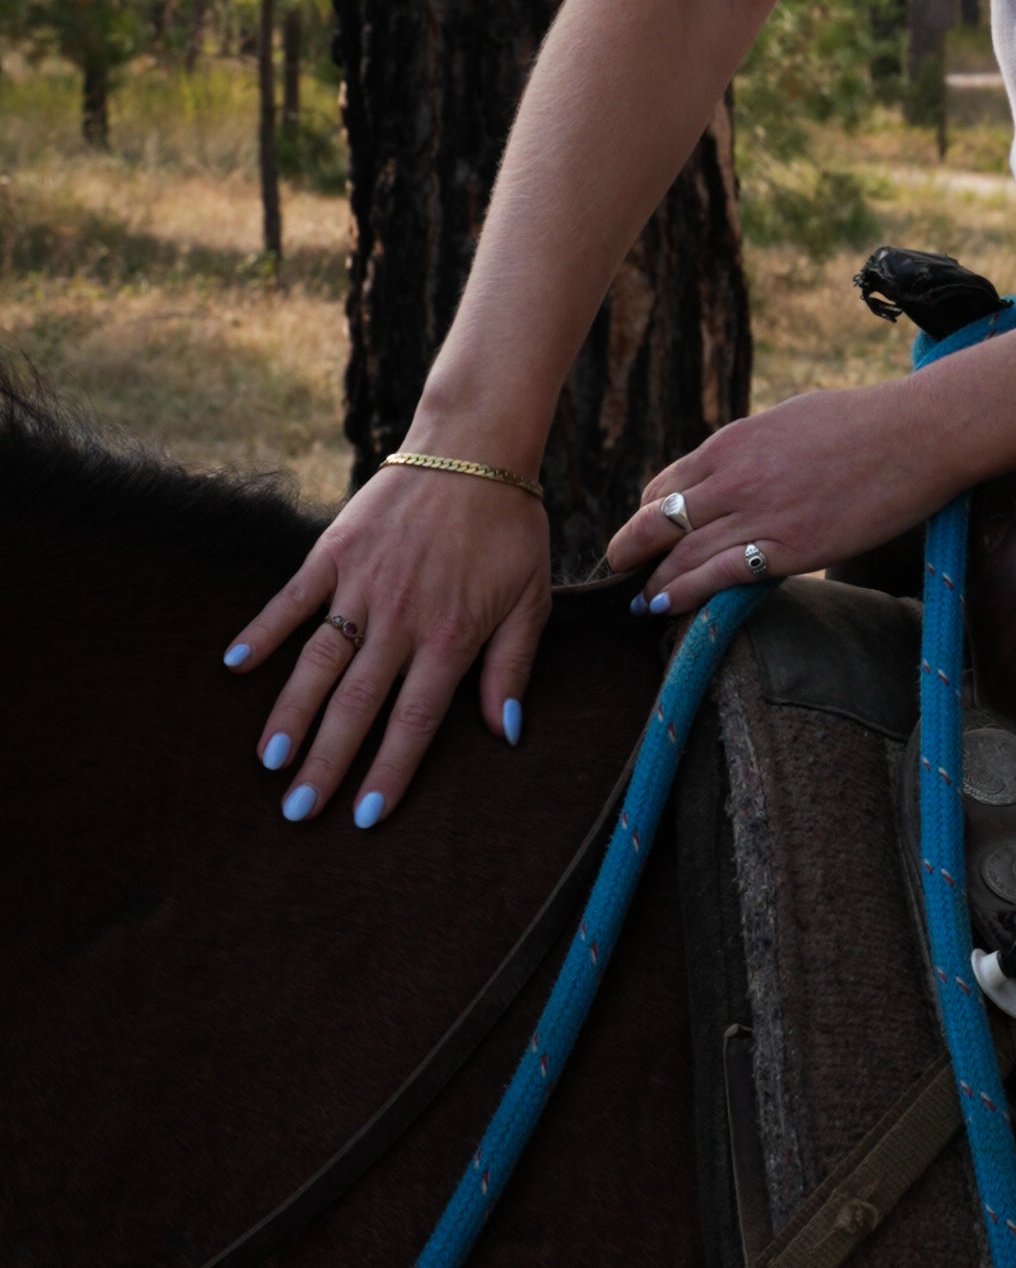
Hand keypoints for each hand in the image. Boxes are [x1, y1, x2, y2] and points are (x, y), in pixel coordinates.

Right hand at [225, 458, 550, 830]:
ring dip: (291, 713)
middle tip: (297, 812)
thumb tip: (505, 732)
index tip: (363, 818)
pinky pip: (292, 599)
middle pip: (358, 704)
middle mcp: (401, 617)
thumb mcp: (530, 600)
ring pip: (318, 662)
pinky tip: (234, 664)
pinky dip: (262, 630)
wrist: (475, 450)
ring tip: (269, 761)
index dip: (389, 771)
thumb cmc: (508, 530)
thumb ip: (512, 667)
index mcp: (451, 635)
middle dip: (327, 762)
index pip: (414, 720)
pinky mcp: (333, 552)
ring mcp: (362, 584)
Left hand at [605, 375, 973, 616]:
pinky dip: (683, 591)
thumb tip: (736, 465)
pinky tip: (665, 605)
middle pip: (656, 522)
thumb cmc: (865, 420)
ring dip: (653, 579)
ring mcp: (761, 515)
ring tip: (639, 600)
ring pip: (680, 554)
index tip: (643, 533)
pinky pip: (719, 576)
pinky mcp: (791, 549)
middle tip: (618, 568)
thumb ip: (754, 446)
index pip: (664, 486)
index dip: (645, 515)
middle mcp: (735, 477)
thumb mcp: (789, 419)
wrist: (919, 434)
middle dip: (629, 549)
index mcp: (733, 442)